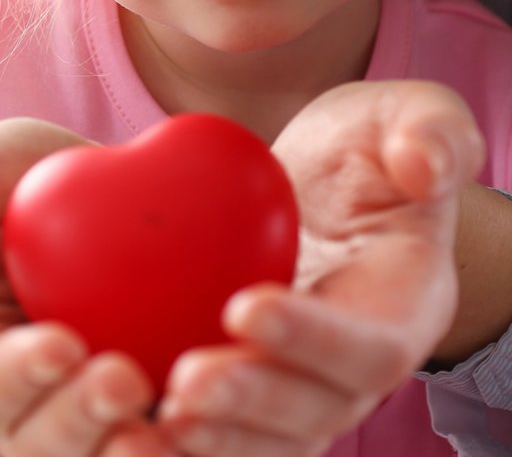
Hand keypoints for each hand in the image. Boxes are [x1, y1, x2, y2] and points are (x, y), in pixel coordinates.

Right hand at [0, 118, 175, 456]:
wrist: (102, 194)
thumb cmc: (12, 184)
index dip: (11, 377)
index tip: (56, 343)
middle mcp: (23, 413)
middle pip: (41, 445)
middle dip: (80, 422)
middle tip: (123, 374)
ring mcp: (91, 426)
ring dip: (139, 451)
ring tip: (181, 411)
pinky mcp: (158, 419)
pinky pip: (177, 445)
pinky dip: (201, 441)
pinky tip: (229, 413)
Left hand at [157, 80, 484, 455]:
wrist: (310, 188)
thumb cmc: (360, 151)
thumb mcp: (400, 117)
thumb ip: (429, 132)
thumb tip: (424, 163)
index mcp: (399, 308)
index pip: (369, 344)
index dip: (312, 337)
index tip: (244, 307)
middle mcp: (352, 367)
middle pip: (314, 410)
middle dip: (252, 403)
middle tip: (186, 382)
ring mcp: (297, 388)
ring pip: (263, 439)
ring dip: (208, 439)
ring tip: (146, 423)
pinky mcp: (244, 392)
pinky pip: (213, 429)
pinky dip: (169, 436)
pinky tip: (111, 425)